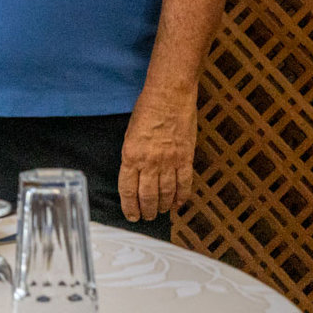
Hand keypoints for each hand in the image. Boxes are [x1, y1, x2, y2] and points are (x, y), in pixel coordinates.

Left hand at [119, 91, 196, 220]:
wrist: (170, 95)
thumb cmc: (147, 109)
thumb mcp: (130, 133)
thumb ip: (132, 156)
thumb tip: (135, 174)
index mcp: (130, 155)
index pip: (127, 189)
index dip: (129, 206)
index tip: (130, 215)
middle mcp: (149, 162)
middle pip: (147, 196)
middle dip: (145, 210)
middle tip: (145, 217)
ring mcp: (169, 161)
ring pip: (165, 193)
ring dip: (162, 206)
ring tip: (159, 212)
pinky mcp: (185, 158)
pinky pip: (184, 184)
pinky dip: (181, 197)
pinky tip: (177, 204)